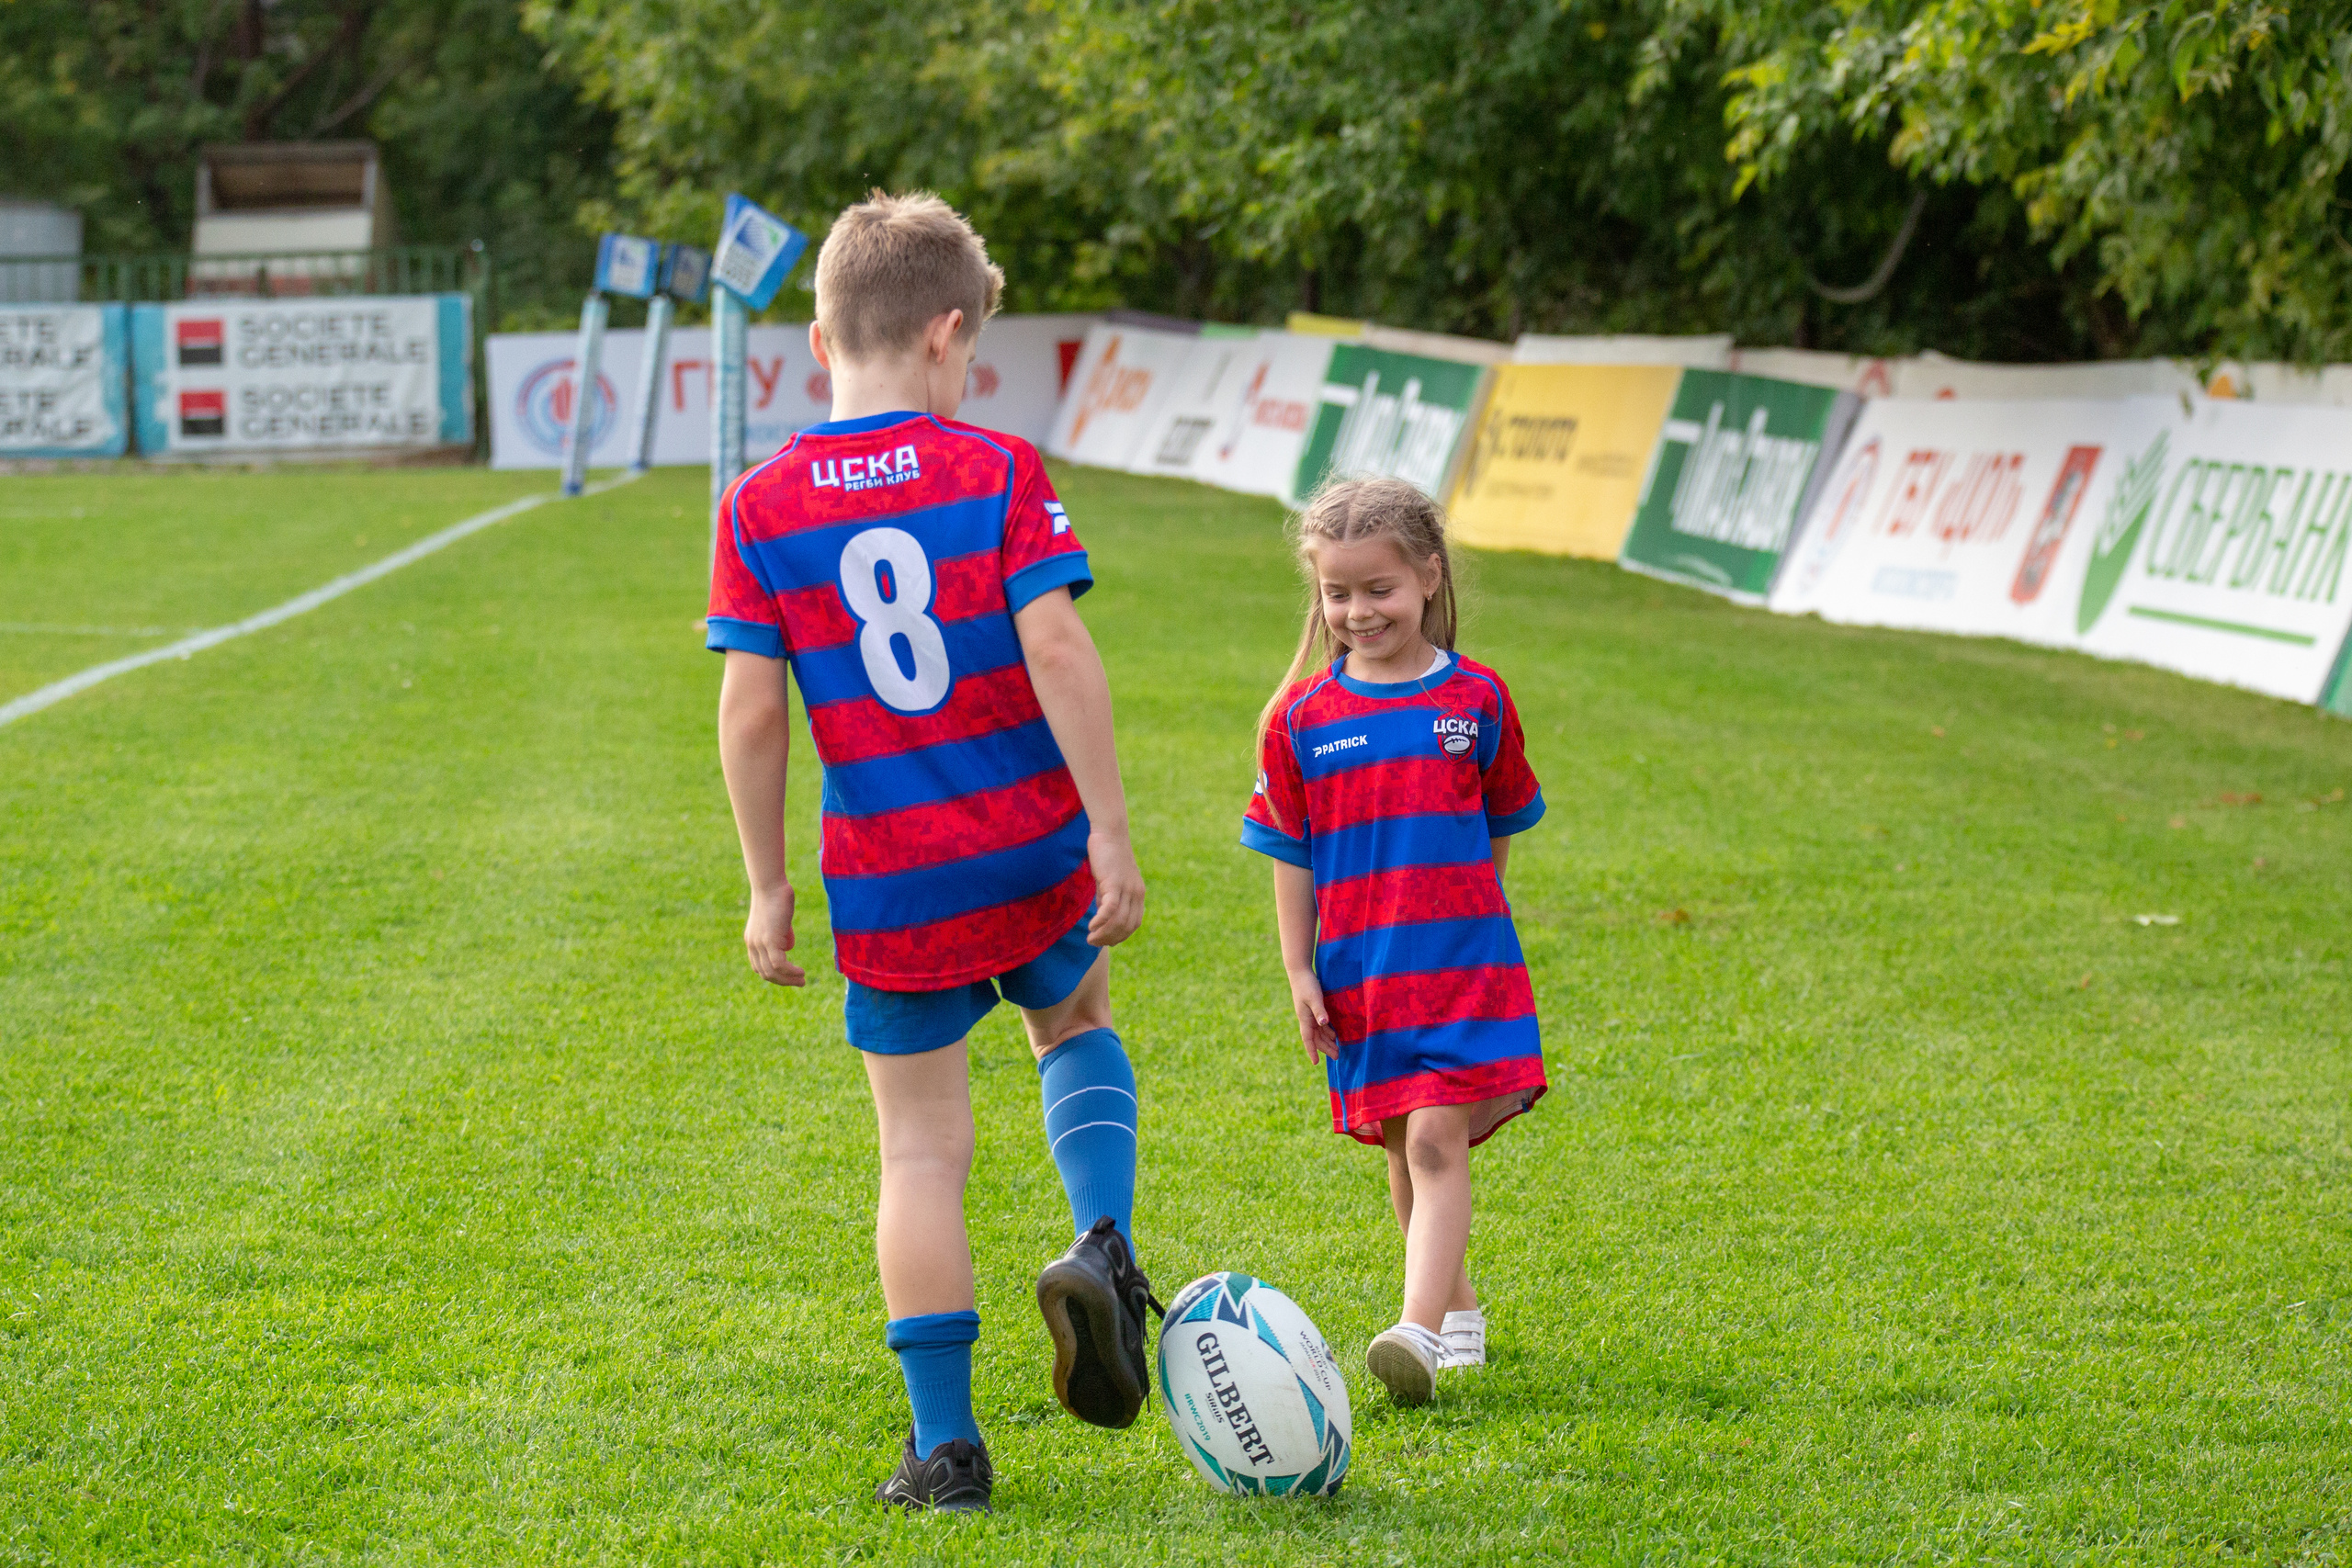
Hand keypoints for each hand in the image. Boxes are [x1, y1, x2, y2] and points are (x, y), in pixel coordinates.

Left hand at [744, 884, 806, 985]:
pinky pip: (779, 964)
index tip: (789, 977)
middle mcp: (752, 945)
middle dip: (783, 981)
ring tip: (802, 980)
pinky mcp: (769, 940)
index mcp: (752, 941)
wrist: (771, 885)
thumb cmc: (777, 897)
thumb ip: (780, 933)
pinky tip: (800, 972)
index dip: (774, 976)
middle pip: (764, 973)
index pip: (759, 967)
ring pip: (771, 971)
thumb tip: (787, 946)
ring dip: (788, 979)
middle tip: (800, 983)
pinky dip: (790, 972)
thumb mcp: (778, 920)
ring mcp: (759, 943)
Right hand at [1085, 829, 1145, 946]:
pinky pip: (1110, 910)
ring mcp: (1127, 889)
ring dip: (1103, 934)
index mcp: (1138, 894)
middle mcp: (1136, 893)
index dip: (1120, 936)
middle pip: (1127, 927)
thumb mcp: (1110, 881)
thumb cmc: (1108, 855)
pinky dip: (1101, 922)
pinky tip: (1091, 927)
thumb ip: (1108, 898)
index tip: (1105, 941)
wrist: (1110, 832)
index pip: (1134, 924)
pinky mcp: (1115, 883)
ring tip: (1090, 938)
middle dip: (1110, 939)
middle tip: (1094, 942)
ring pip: (1118, 921)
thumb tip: (1102, 917)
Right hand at [1288, 969, 1338, 1061]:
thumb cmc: (1306, 984)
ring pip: (1318, 1032)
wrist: (1299, 971)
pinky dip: (1327, 1031)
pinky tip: (1334, 1034)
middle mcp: (1306, 1019)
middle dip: (1325, 1048)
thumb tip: (1323, 1024)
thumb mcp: (1314, 997)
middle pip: (1315, 1038)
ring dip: (1327, 1041)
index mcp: (1304, 1018)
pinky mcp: (1313, 1009)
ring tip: (1338, 1048)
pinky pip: (1320, 1025)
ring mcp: (1309, 1014)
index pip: (1308, 1039)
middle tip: (1337, 1056)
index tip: (1316, 1063)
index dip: (1312, 1051)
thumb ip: (1319, 1010)